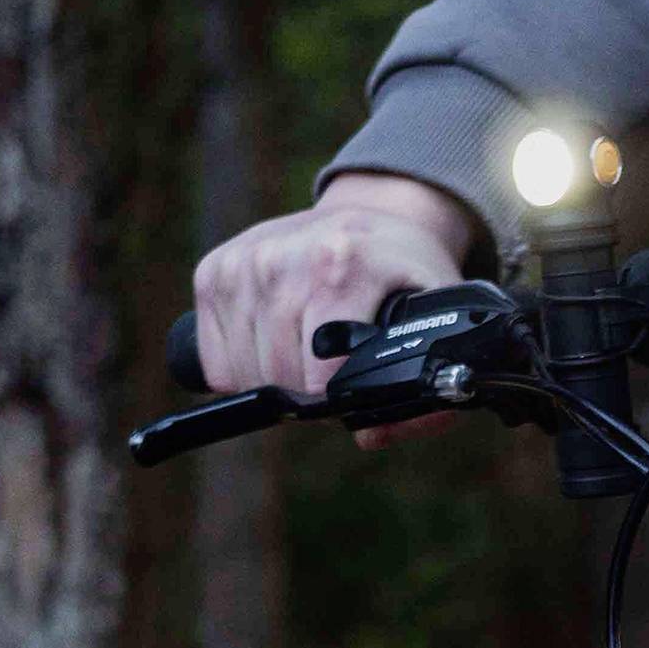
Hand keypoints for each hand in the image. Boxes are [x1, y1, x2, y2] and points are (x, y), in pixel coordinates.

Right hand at [193, 172, 477, 450]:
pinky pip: (215, 360)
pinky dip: (240, 368)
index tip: (348, 390)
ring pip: (242, 373)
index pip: (317, 369)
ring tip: (304, 356)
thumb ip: (422, 389)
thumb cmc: (402, 273)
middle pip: (277, 376)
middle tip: (330, 373)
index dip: (334, 398)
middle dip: (305, 393)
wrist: (372, 213)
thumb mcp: (434, 317)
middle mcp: (283, 256)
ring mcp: (243, 261)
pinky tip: (272, 344)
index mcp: (342, 261)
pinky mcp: (213, 270)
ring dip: (272, 382)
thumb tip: (369, 434)